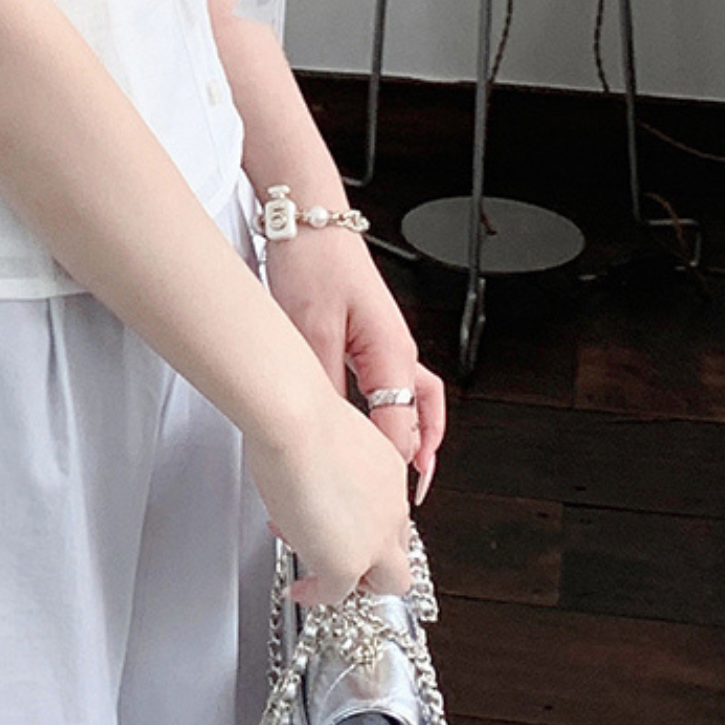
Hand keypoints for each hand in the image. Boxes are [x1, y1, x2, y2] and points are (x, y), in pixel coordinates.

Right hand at [245, 380, 413, 606]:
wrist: (296, 420)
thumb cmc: (302, 417)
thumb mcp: (330, 441)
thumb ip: (333, 469)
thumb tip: (310, 477)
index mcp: (390, 475)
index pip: (389, 515)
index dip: (363, 526)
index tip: (342, 526)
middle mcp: (391, 508)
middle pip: (398, 552)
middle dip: (368, 561)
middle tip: (333, 554)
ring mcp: (375, 539)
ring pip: (386, 581)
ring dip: (352, 580)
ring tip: (314, 570)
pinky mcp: (347, 564)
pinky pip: (336, 595)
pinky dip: (316, 595)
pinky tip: (299, 590)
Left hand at [260, 223, 445, 503]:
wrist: (308, 221)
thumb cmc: (314, 264)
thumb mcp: (310, 332)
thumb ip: (322, 385)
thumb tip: (321, 432)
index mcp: (392, 355)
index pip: (401, 431)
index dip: (389, 471)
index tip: (375, 501)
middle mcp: (397, 353)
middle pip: (416, 422)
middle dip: (410, 464)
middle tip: (404, 503)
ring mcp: (386, 346)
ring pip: (411, 406)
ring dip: (411, 441)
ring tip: (409, 476)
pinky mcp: (368, 339)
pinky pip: (391, 388)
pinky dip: (393, 415)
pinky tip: (374, 429)